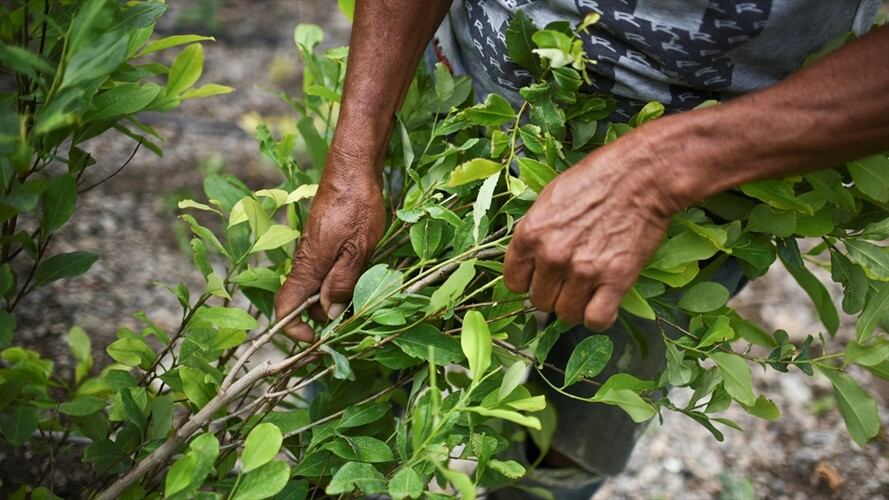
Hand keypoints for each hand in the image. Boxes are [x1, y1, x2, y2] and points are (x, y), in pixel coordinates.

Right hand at [275, 152, 384, 340]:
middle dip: (323, 318)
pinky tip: (362, 276)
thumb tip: (329, 314)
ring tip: (364, 297)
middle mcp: (305, 262)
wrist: (353, 171)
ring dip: (335, 299)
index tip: (318, 340)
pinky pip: (325, 272)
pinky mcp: (323, 244)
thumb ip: (343, 282)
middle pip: (304, 303)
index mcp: (308, 266)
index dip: (295, 330)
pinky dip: (339, 282)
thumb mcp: (358, 248)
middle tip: (354, 321)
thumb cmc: (357, 206)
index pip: (285, 308)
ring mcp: (313, 253)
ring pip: (317, 288)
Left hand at [504, 126, 685, 330]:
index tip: (540, 278)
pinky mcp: (615, 280)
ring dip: (575, 306)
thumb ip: (535, 232)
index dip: (528, 282)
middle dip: (553, 294)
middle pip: (539, 301)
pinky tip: (603, 303)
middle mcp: (551, 256)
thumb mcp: (549, 199)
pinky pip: (596, 319)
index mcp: (530, 235)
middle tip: (569, 281)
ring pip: (565, 315)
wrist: (640, 175)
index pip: (513, 282)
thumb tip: (530, 260)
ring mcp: (582, 271)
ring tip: (587, 291)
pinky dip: (599, 317)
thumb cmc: (596, 179)